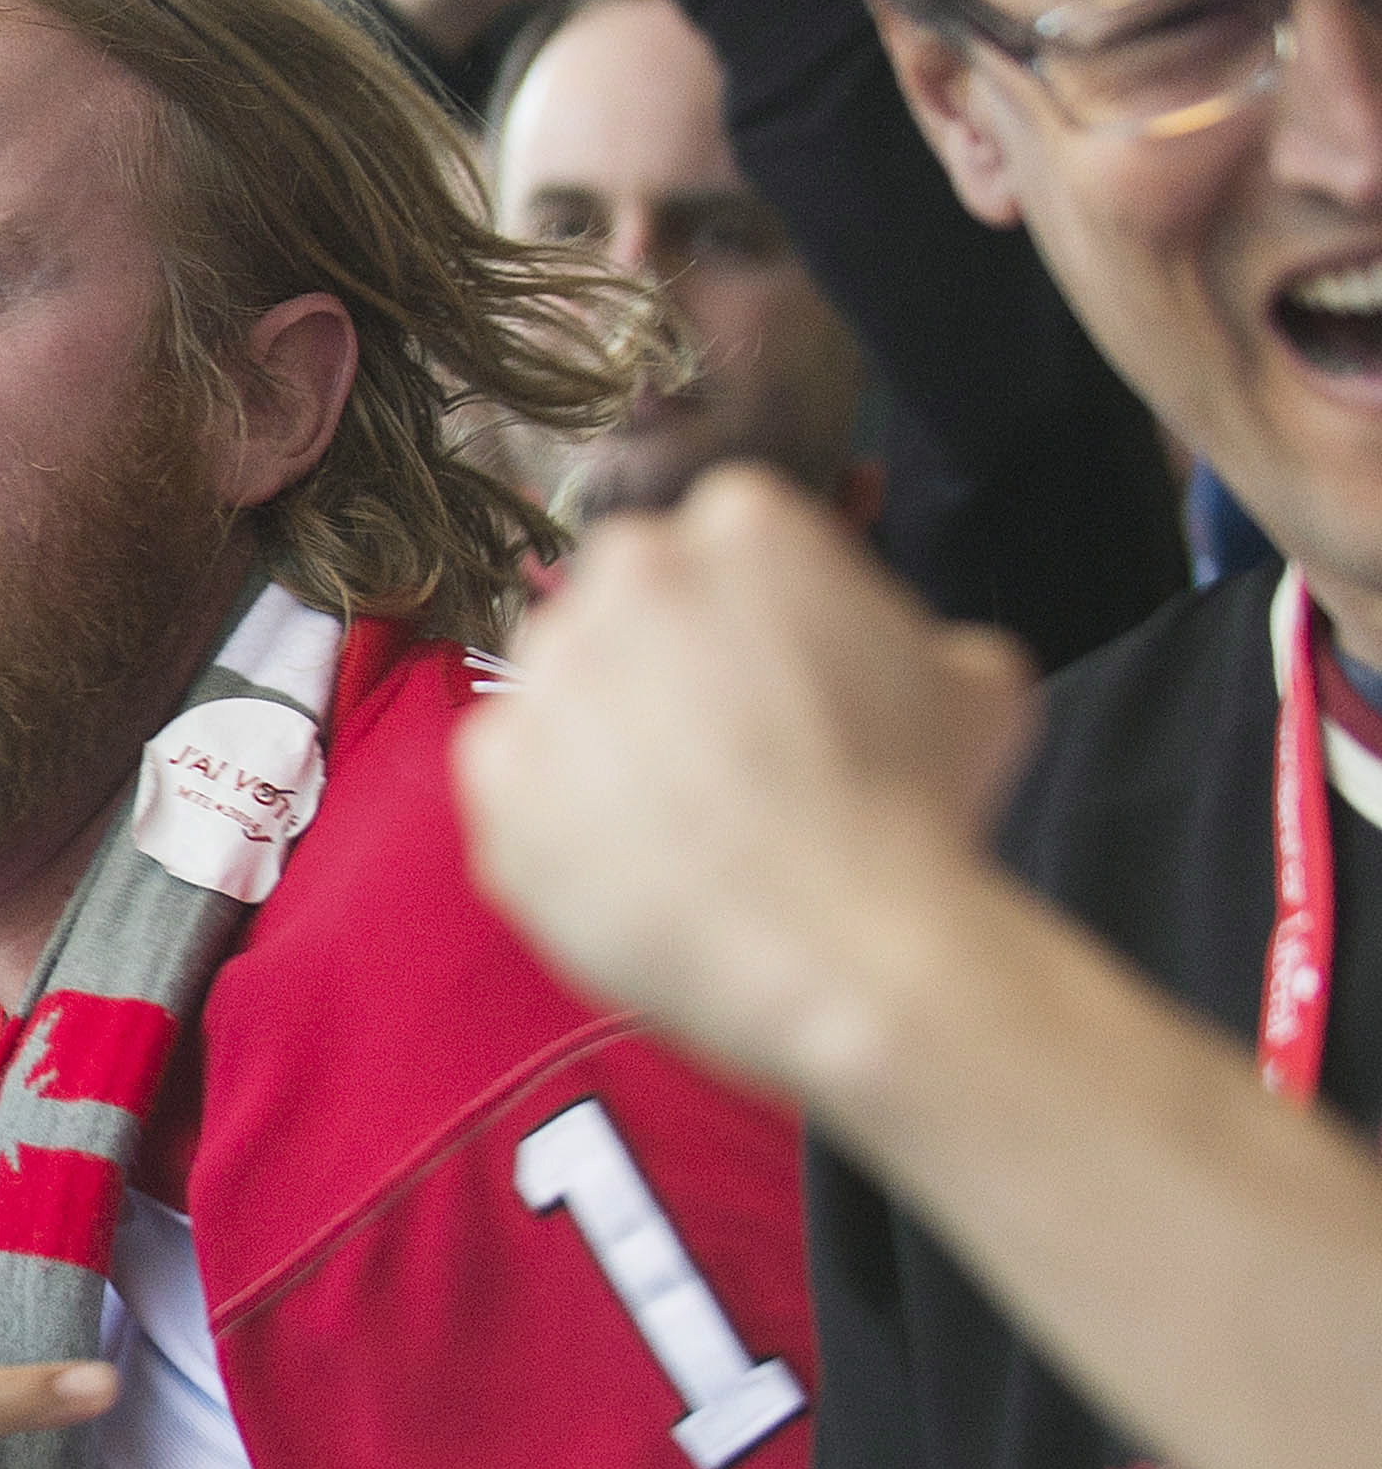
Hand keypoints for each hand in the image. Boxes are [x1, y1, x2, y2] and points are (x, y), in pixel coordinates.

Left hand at [454, 467, 1035, 1094]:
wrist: (847, 948)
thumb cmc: (919, 812)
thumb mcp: (972, 680)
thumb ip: (911, 630)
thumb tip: (903, 652)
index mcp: (743, 520)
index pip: (725, 543)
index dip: (756, 618)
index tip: (774, 678)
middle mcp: (629, 573)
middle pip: (630, 603)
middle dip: (667, 661)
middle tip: (724, 750)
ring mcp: (550, 671)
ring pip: (566, 687)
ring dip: (606, 735)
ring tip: (683, 820)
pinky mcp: (496, 769)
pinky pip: (514, 775)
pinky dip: (555, 812)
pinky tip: (631, 858)